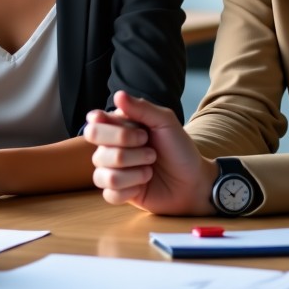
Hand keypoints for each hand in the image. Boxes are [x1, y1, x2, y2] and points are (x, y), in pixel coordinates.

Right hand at [85, 90, 215, 214]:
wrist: (193, 181)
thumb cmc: (179, 148)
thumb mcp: (166, 122)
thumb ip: (142, 108)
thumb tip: (118, 94)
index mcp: (119, 127)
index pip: (95, 124)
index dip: (113, 130)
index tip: (137, 130)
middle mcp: (111, 148)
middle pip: (99, 151)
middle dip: (128, 151)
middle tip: (149, 149)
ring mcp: (113, 171)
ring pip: (104, 174)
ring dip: (134, 171)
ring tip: (150, 167)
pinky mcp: (118, 193)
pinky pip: (109, 194)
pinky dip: (131, 188)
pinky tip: (143, 184)